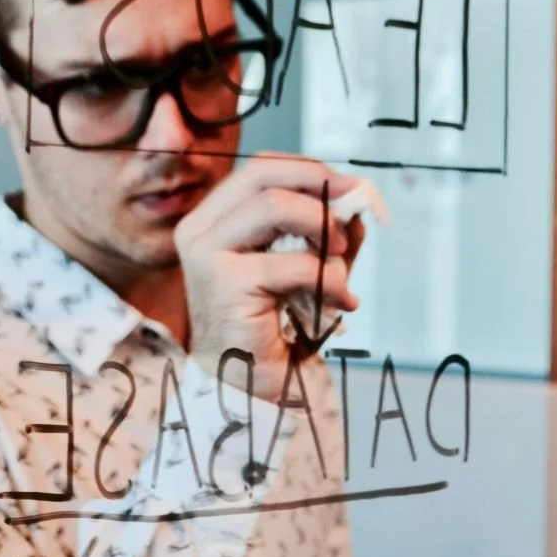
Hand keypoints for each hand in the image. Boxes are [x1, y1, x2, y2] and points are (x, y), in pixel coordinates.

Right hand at [174, 152, 366, 402]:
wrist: (248, 388)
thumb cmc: (272, 327)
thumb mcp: (306, 266)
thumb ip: (327, 232)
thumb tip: (358, 202)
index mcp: (211, 220)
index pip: (257, 168)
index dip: (307, 169)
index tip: (349, 187)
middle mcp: (199, 231)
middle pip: (261, 174)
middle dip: (317, 184)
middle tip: (351, 208)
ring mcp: (206, 255)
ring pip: (275, 206)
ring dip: (323, 228)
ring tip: (342, 261)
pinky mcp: (224, 283)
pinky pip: (293, 263)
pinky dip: (329, 279)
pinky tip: (342, 302)